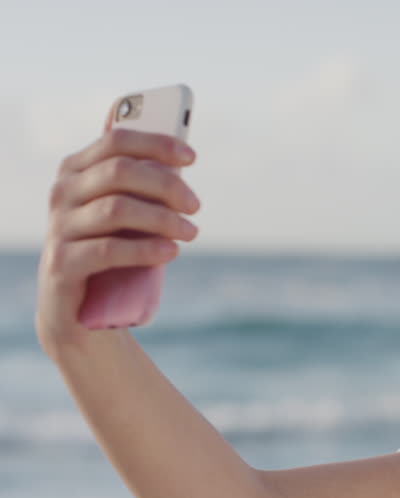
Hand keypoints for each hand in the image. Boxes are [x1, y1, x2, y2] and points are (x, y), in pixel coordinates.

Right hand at [35, 108, 199, 351]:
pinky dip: (146, 249)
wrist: (78, 310)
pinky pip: (109, 250)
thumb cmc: (110, 250)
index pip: (116, 141)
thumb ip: (142, 184)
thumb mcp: (125, 213)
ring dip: (163, 219)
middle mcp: (62, 193)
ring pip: (116, 209)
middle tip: (195, 206)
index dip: (156, 144)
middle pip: (120, 172)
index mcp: (76, 171)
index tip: (192, 157)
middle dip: (166, 185)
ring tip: (191, 232)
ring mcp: (59, 227)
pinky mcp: (63, 263)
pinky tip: (171, 252)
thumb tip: (177, 151)